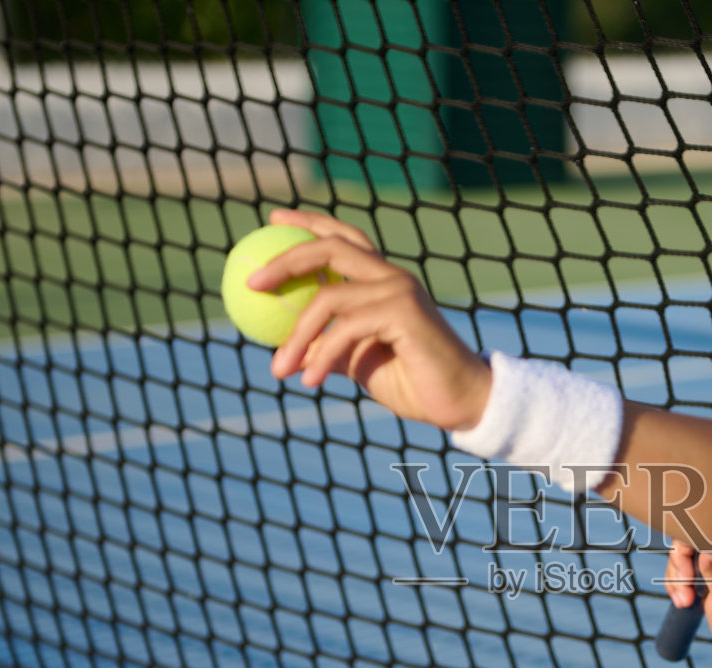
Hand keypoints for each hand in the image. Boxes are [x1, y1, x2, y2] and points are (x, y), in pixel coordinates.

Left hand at [248, 209, 492, 431]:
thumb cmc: (413, 383)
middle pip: (331, 248)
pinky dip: (321, 355)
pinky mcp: (403, 313)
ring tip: (277, 369)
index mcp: (383, 281)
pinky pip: (345, 328)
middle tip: (251, 282)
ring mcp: (399, 291)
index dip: (307, 224)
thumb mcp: (357, 362)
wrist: (460, 403)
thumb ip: (326, 346)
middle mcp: (392, 277)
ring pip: (329, 298)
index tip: (271, 219)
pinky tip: (308, 380)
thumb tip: (285, 347)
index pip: (343, 238)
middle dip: (286, 259)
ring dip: (295, 336)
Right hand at [665, 540, 711, 654]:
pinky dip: (675, 584)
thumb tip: (708, 553)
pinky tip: (683, 601)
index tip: (687, 577)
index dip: (687, 549)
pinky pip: (678, 567)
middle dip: (679, 569)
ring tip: (685, 603)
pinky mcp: (702, 567)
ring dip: (676, 580)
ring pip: (678, 555)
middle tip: (686, 597)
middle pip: (686, 540)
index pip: (706, 532)